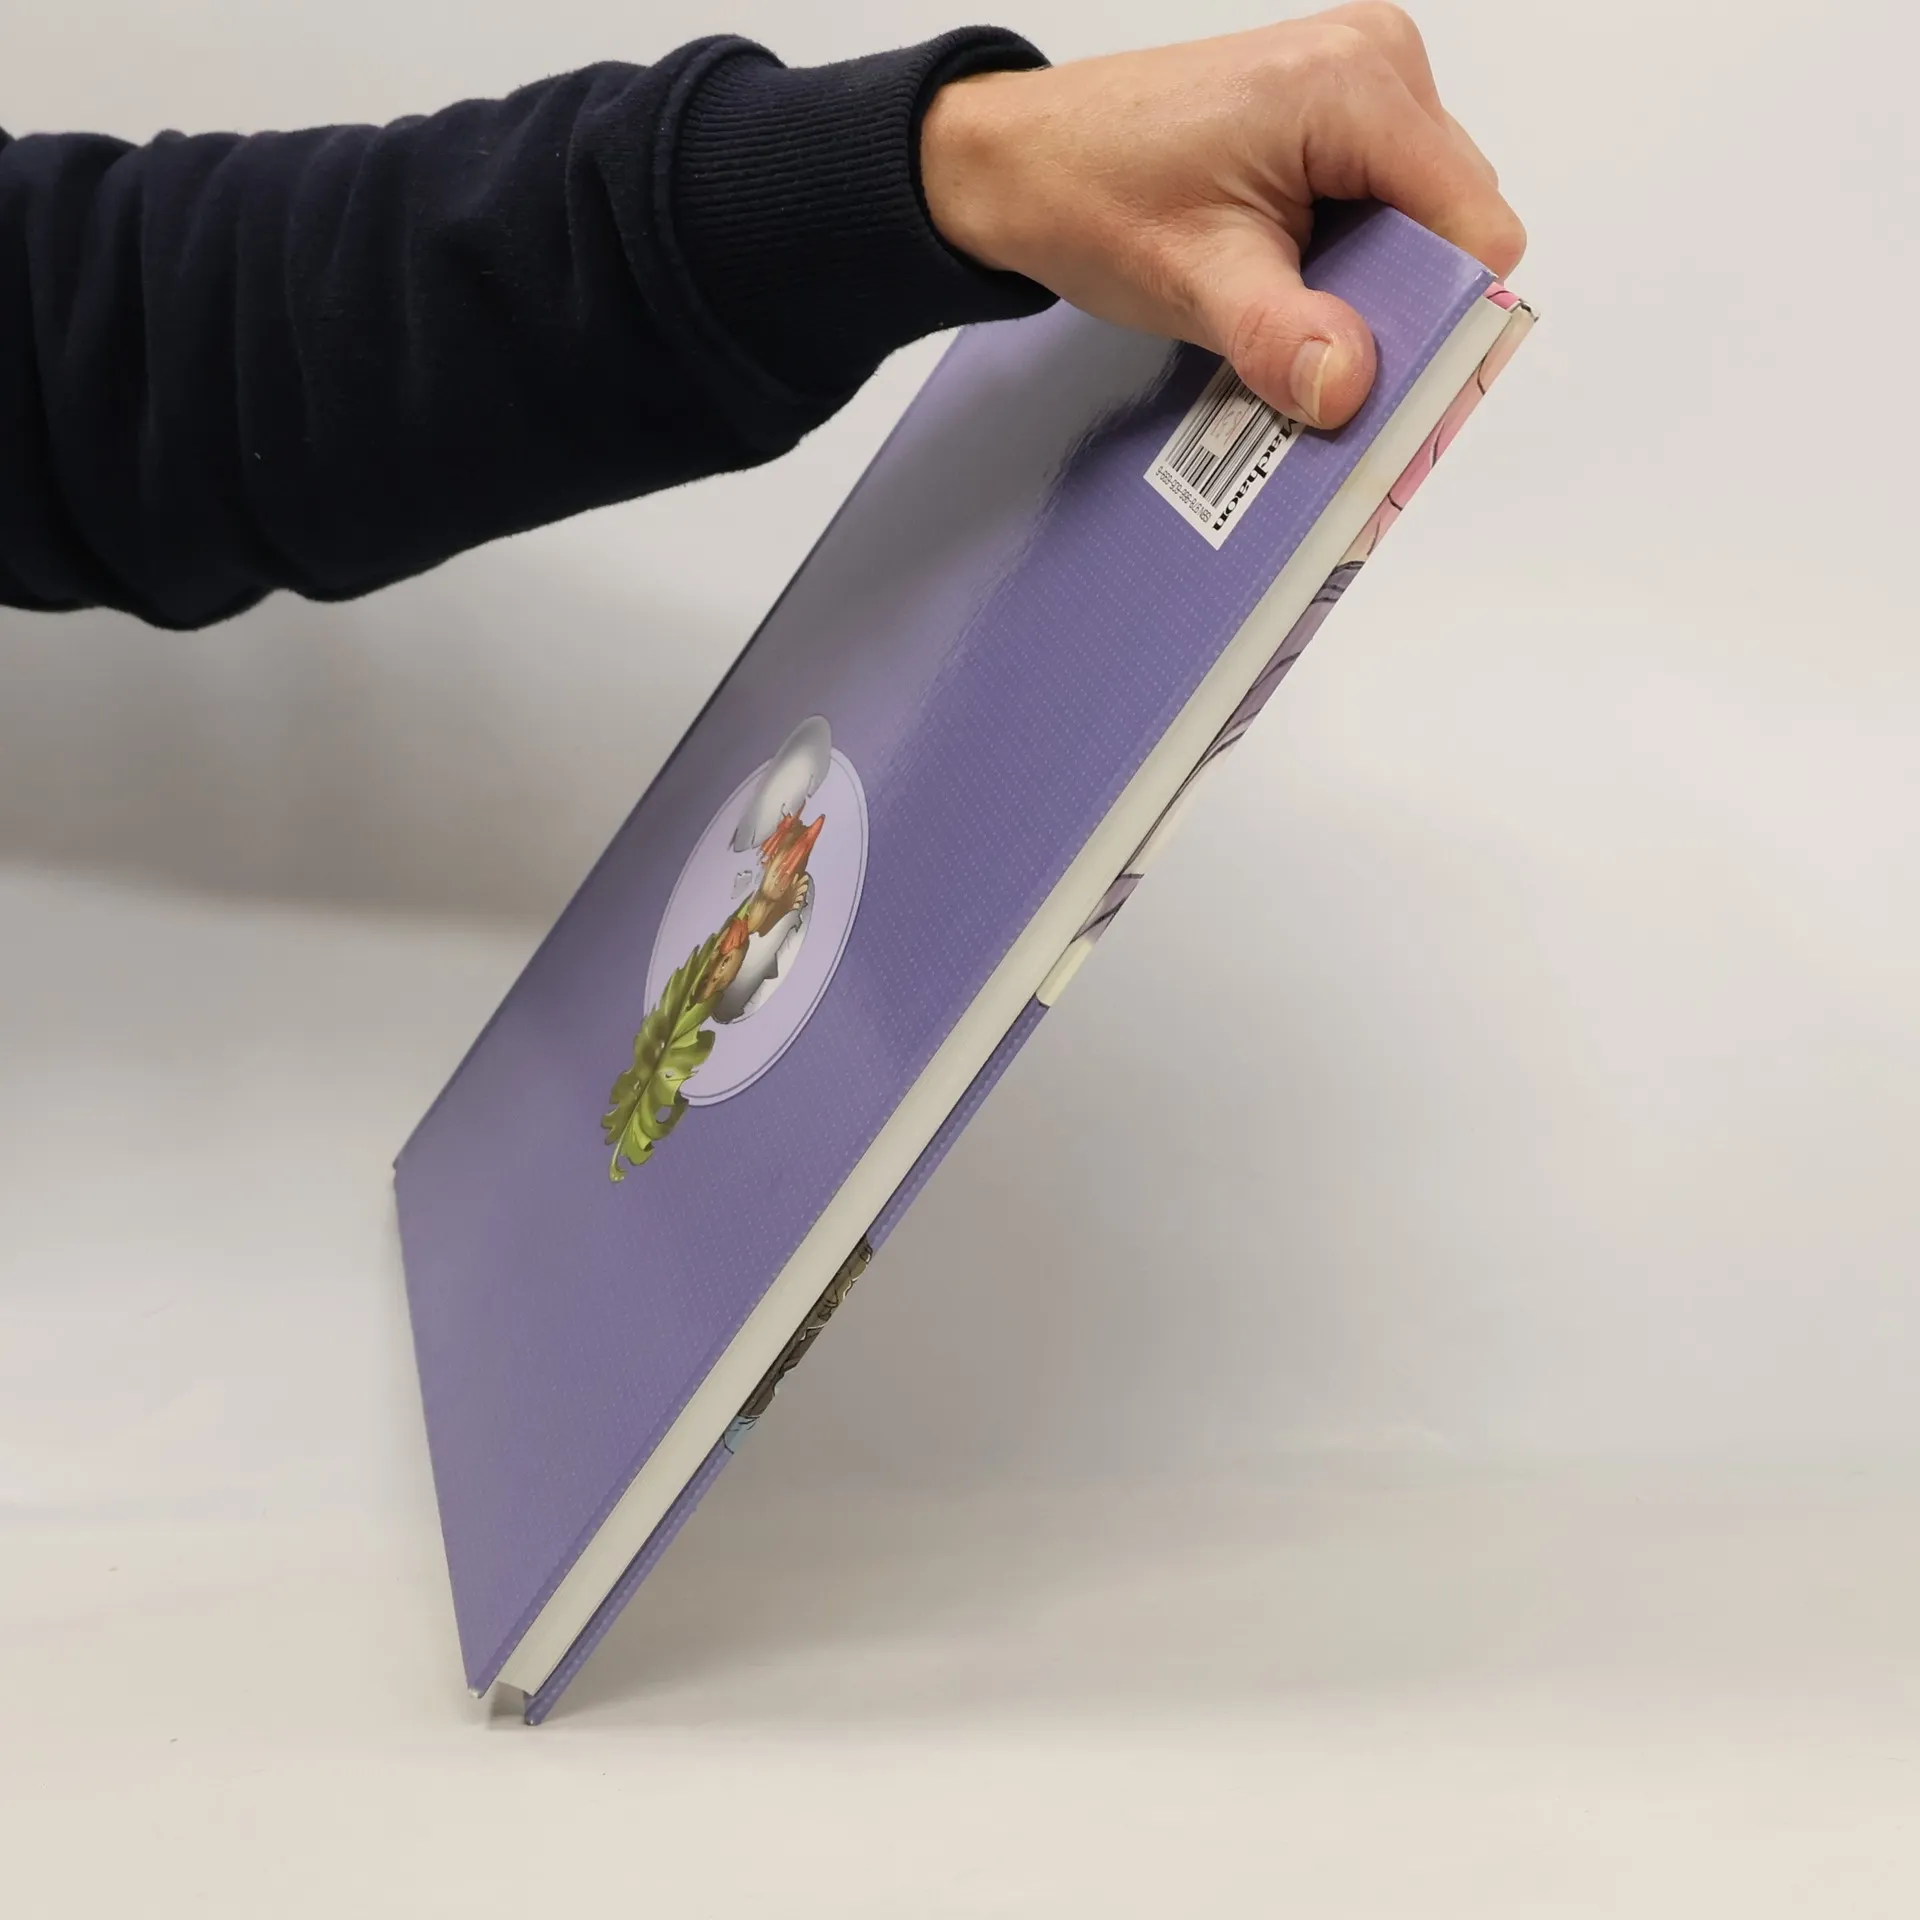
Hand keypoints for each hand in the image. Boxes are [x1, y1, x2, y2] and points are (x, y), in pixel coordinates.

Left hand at [921, 6, 1524, 428]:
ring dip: (1372, 292)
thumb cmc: (1090, 194)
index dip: (1445, 319)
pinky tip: (1292, 291)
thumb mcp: (1191, 282)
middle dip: (1403, 310)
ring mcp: (1361, 84)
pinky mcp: (1339, 115)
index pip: (1475, 226)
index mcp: (1355, 87)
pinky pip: (1385, 207)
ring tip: (1290, 318)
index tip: (1394, 384)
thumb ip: (1283, 337)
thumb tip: (1352, 384)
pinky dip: (1350, 267)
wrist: (1021, 162)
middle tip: (1323, 365)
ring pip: (1423, 225)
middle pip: (1455, 227)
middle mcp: (1376, 65)